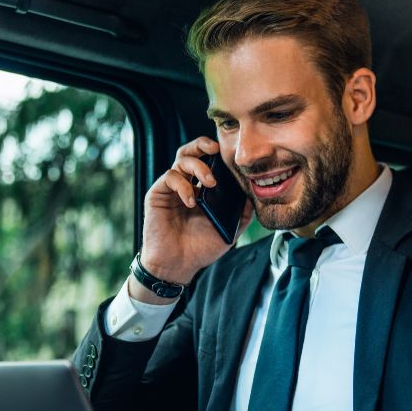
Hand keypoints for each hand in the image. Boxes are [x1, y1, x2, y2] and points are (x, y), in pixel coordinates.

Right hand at [129, 137, 253, 303]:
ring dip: (198, 165)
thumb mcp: (229, 231)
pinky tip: (192, 202)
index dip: (218, 154)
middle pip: (192, 151)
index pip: (209, 161)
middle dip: (203, 144)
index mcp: (203, 189)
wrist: (178, 266)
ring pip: (181, 159)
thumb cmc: (200, 248)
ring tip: (211, 182)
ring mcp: (172, 188)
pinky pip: (170, 177)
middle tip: (216, 149)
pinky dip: (183, 185)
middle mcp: (187, 184)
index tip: (232, 155)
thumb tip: (253, 194)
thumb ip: (241, 213)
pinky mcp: (158, 194)